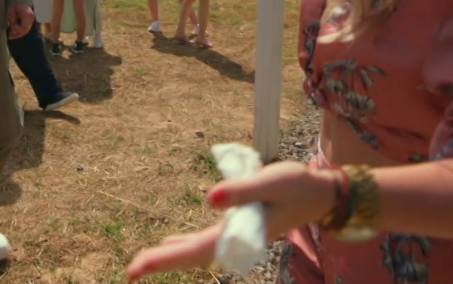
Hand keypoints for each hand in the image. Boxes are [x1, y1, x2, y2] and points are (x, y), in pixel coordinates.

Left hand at [7, 4, 34, 38]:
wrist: (20, 0)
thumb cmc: (15, 5)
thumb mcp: (11, 11)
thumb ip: (13, 20)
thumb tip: (13, 30)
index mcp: (27, 15)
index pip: (24, 26)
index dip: (18, 29)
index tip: (12, 28)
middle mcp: (31, 18)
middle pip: (26, 30)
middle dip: (17, 34)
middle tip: (10, 36)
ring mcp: (31, 20)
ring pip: (26, 30)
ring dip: (18, 34)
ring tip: (11, 36)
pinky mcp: (30, 22)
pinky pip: (26, 29)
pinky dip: (20, 32)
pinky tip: (14, 33)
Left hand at [125, 162, 340, 280]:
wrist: (321, 193)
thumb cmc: (297, 185)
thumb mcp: (269, 181)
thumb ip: (239, 190)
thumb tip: (207, 197)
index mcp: (241, 232)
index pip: (196, 251)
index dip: (166, 260)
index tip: (136, 269)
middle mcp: (236, 239)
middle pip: (192, 255)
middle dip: (161, 262)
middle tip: (130, 271)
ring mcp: (237, 235)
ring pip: (197, 250)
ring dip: (170, 255)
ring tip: (143, 263)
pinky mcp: (239, 226)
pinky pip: (205, 240)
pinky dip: (185, 244)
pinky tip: (171, 243)